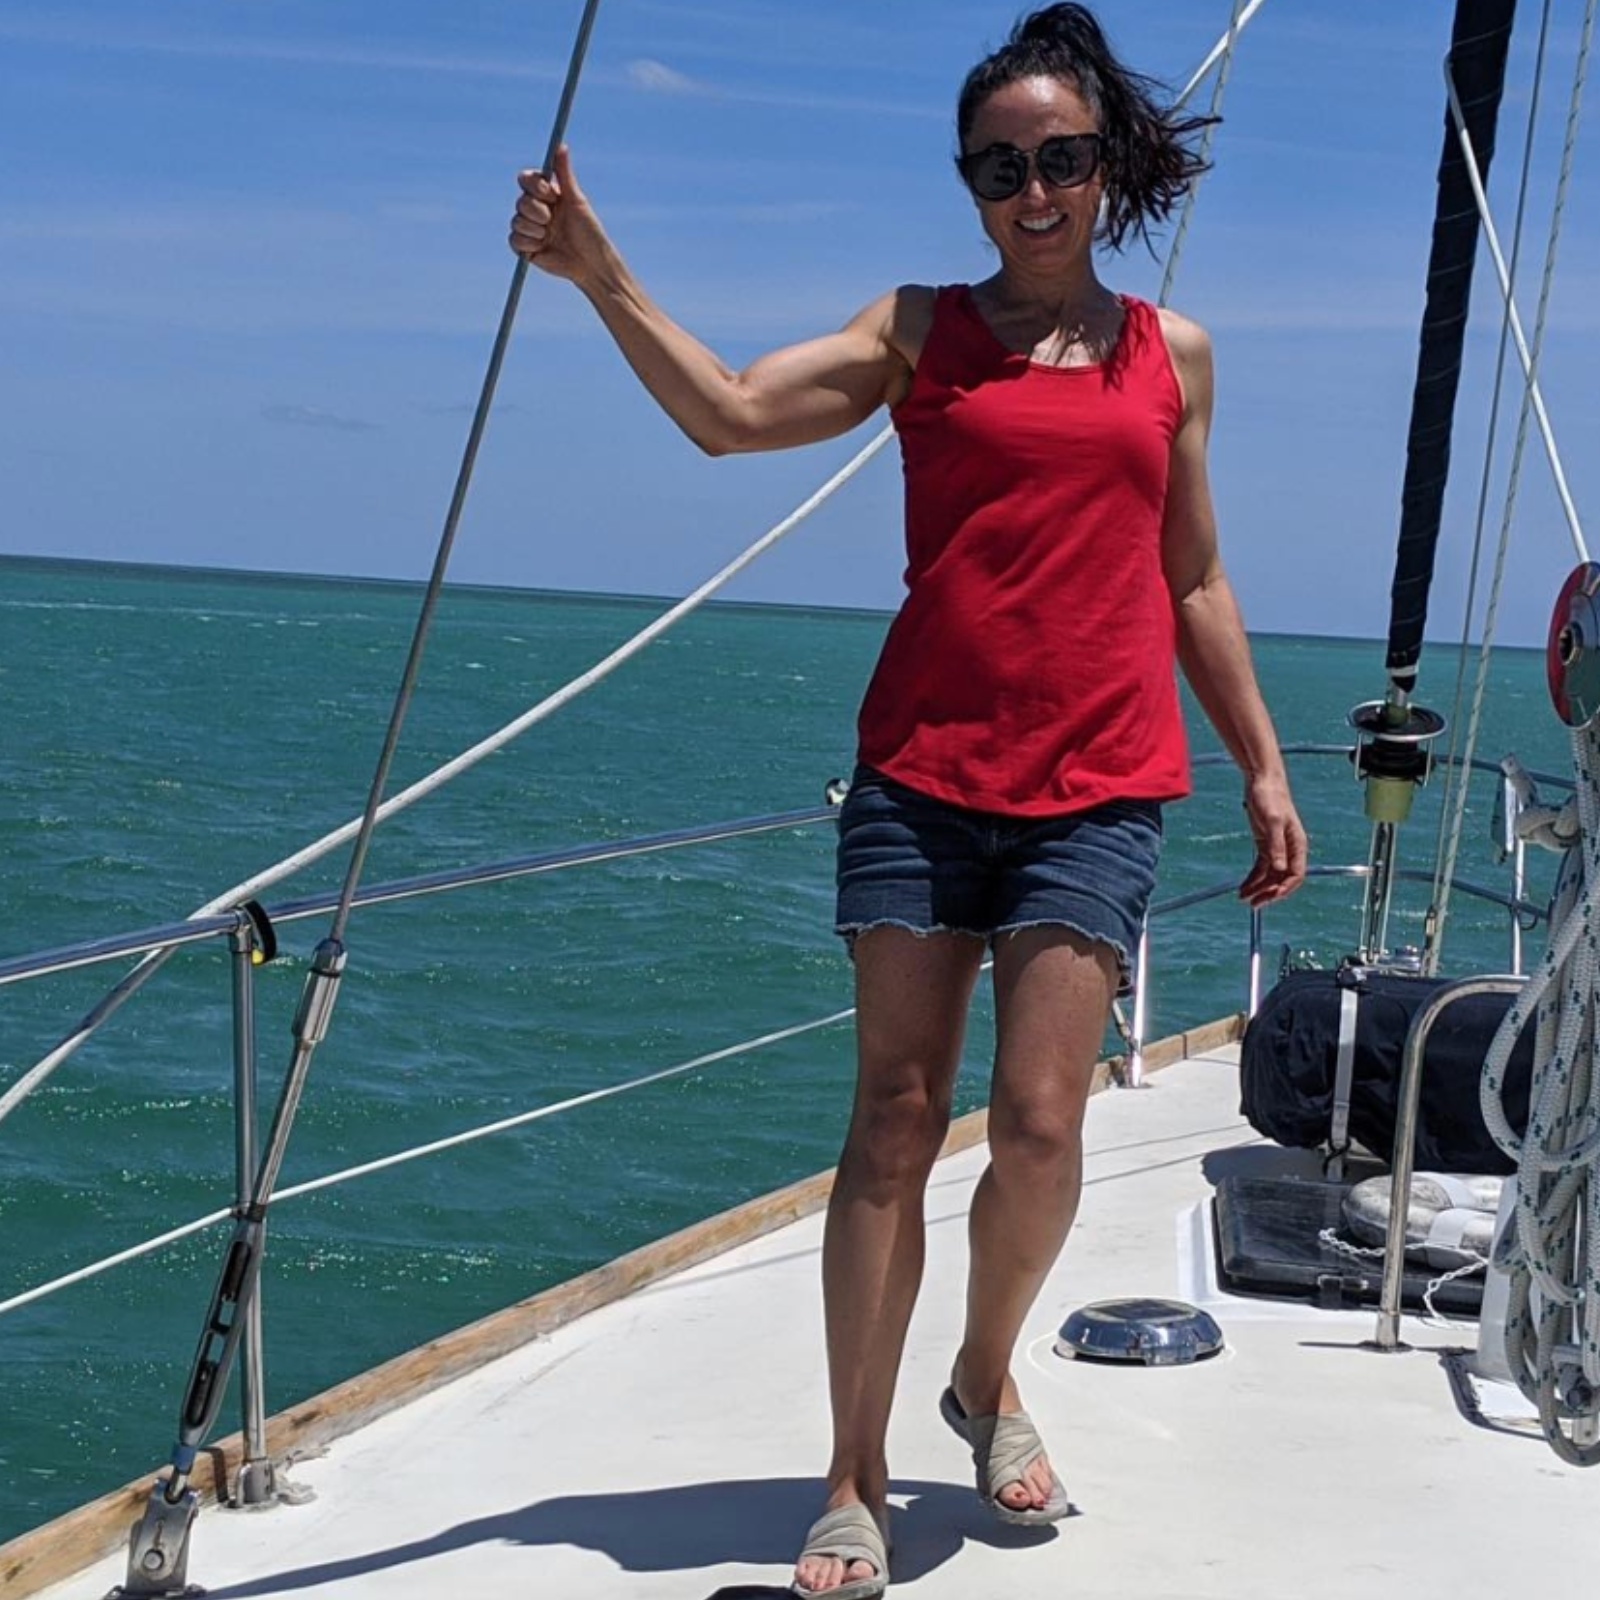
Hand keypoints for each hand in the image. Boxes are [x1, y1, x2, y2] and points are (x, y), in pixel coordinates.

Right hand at [509, 145, 608, 284]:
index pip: (526, 180)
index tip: (551, 196)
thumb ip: (565, 173)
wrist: (590, 263)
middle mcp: (537, 210)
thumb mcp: (577, 200)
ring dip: (534, 229)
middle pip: (520, 201)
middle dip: (537, 211)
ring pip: (516, 221)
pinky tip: (542, 247)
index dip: (534, 187)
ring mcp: (530, 228)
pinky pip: (514, 240)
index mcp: (547, 195)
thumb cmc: (589, 231)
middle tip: (552, 221)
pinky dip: (528, 243)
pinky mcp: (526, 248)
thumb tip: (561, 145)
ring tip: (550, 236)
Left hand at [1238, 773, 1306, 906]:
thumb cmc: (1270, 797)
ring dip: (1259, 888)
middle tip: (1254, 904)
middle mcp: (1290, 849)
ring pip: (1271, 875)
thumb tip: (1280, 867)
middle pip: (1283, 879)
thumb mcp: (1272, 821)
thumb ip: (1276, 845)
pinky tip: (1244, 887)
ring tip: (1243, 898)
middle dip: (1270, 893)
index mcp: (1298, 844)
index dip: (1284, 889)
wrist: (1261, 782)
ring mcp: (1277, 847)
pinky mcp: (1266, 844)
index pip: (1296, 874)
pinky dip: (1253, 878)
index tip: (1270, 898)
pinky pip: (1261, 867)